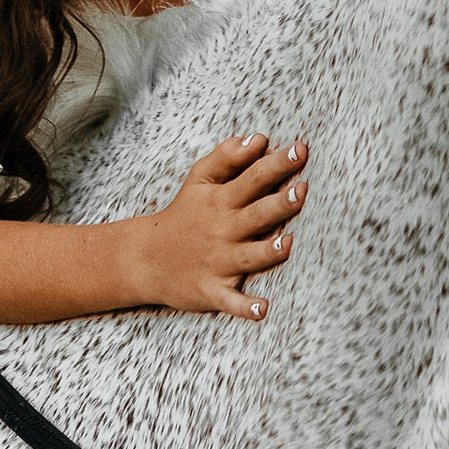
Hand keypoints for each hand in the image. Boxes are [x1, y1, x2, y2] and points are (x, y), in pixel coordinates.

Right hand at [136, 133, 309, 321]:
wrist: (145, 259)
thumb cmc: (183, 215)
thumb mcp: (199, 180)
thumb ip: (228, 157)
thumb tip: (259, 138)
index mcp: (222, 201)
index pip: (253, 178)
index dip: (277, 163)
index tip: (301, 149)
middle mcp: (224, 230)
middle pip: (256, 215)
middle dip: (279, 203)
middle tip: (302, 190)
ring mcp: (218, 262)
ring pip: (249, 257)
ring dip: (268, 252)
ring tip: (288, 244)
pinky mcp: (212, 291)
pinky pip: (230, 302)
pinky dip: (245, 308)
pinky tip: (262, 310)